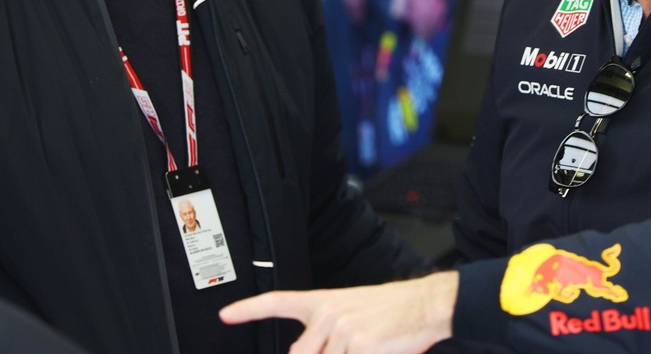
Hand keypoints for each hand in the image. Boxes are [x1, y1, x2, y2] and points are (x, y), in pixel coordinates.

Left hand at [220, 271, 457, 353]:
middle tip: (348, 347)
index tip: (226, 314)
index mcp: (324, 302)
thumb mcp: (354, 315)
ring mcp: (342, 330)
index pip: (279, 302)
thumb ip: (328, 336)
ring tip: (367, 347)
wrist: (424, 305)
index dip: (249, 309)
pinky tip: (375, 351)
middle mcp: (328, 313)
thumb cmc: (392, 313)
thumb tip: (309, 352)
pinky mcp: (359, 346)